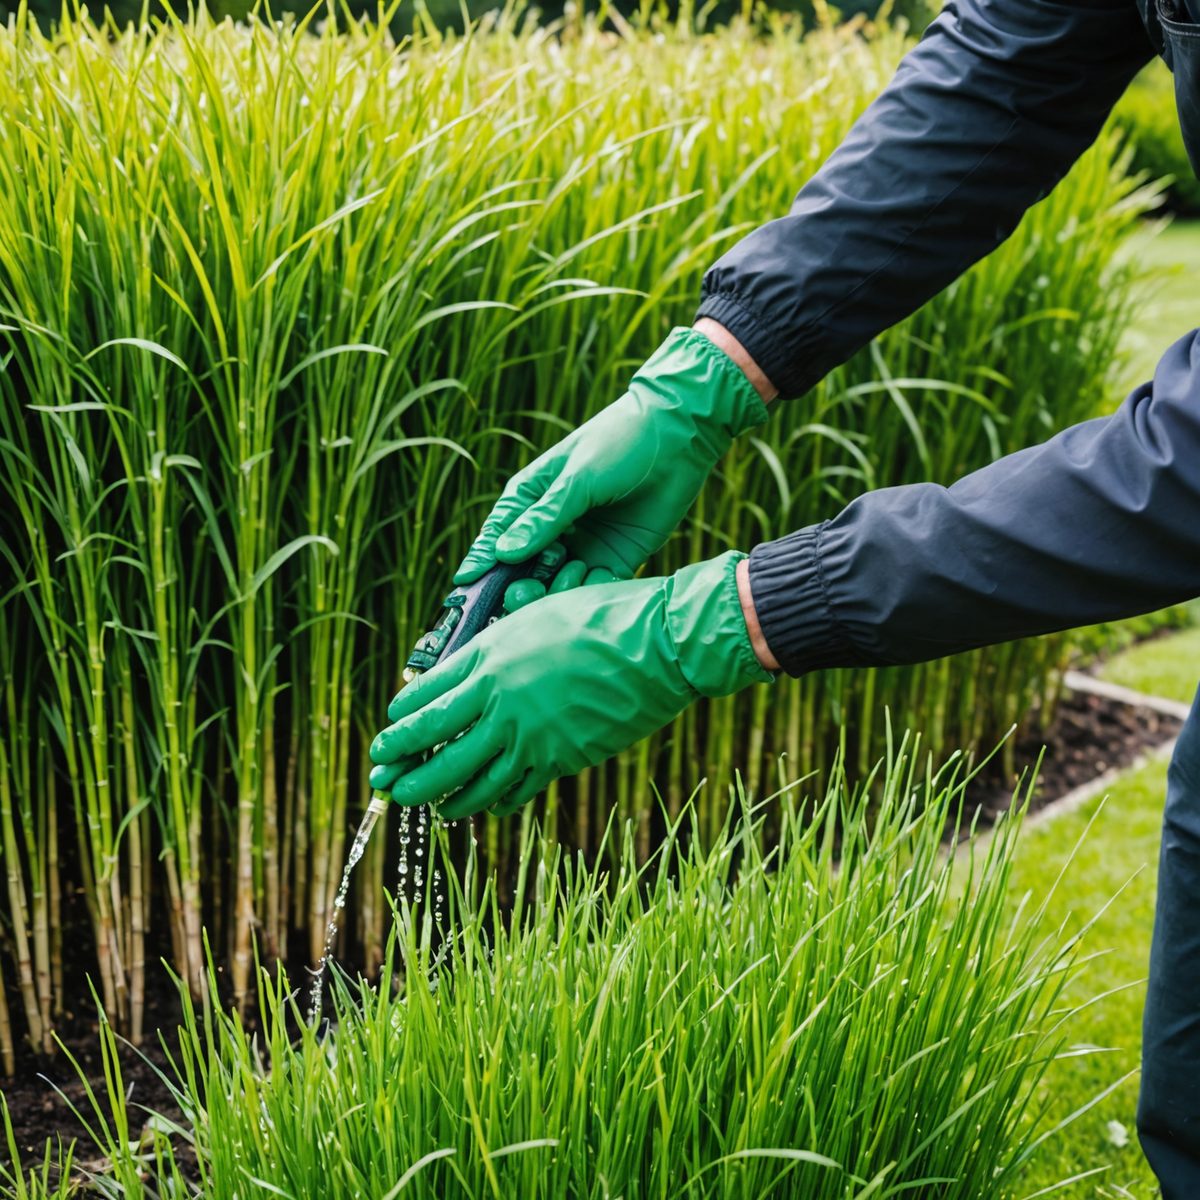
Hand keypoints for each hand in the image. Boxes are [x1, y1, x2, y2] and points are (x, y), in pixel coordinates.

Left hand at [368, 551, 773, 817]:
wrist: (655, 644)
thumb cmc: (601, 616)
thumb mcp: (538, 616)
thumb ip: (502, 646)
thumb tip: (479, 668)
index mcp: (489, 658)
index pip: (428, 696)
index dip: (402, 720)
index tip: (387, 734)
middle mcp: (499, 700)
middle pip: (434, 745)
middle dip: (403, 768)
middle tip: (384, 781)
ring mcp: (528, 735)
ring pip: (469, 778)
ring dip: (442, 796)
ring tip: (429, 806)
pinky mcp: (559, 760)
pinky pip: (514, 790)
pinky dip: (494, 802)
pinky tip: (485, 807)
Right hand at [454, 327, 768, 594]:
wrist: (678, 438)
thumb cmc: (618, 445)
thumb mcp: (577, 480)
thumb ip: (544, 520)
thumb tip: (503, 554)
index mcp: (530, 498)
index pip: (496, 538)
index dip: (480, 564)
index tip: (464, 588)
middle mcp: (551, 526)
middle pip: (522, 570)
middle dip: (517, 586)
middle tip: (519, 595)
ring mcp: (582, 544)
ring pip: (555, 583)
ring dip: (555, 588)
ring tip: (569, 572)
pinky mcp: (614, 558)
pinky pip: (591, 586)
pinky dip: (587, 588)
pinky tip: (591, 574)